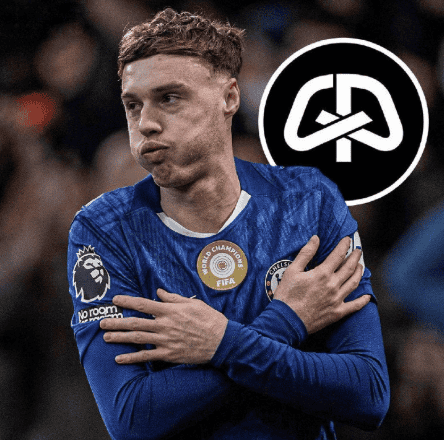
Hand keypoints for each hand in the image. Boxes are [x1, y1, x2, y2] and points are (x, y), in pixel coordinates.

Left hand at [100, 289, 227, 364]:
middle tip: (102, 323)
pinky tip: (119, 358)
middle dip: (116, 322)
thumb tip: (159, 292)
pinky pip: (146, 357)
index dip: (127, 302)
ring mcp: (165, 341)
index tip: (115, 300)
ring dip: (120, 338)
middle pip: (135, 322)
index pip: (143, 304)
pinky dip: (131, 358)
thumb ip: (173, 298)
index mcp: (170, 311)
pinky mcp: (168, 355)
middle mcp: (164, 325)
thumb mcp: (193, 303)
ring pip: (137, 339)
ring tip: (106, 338)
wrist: (221, 341)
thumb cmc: (209, 319)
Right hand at [273, 235, 368, 333]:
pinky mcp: (337, 313)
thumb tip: (315, 239)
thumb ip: (305, 254)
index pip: (338, 255)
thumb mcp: (292, 270)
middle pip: (349, 268)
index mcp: (322, 274)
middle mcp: (333, 286)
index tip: (347, 239)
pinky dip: (362, 300)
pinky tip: (367, 296)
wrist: (287, 320)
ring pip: (354, 283)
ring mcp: (337, 300)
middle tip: (358, 250)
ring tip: (360, 266)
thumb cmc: (287, 295)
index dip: (344, 246)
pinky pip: (354, 306)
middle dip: (355, 257)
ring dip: (359, 273)